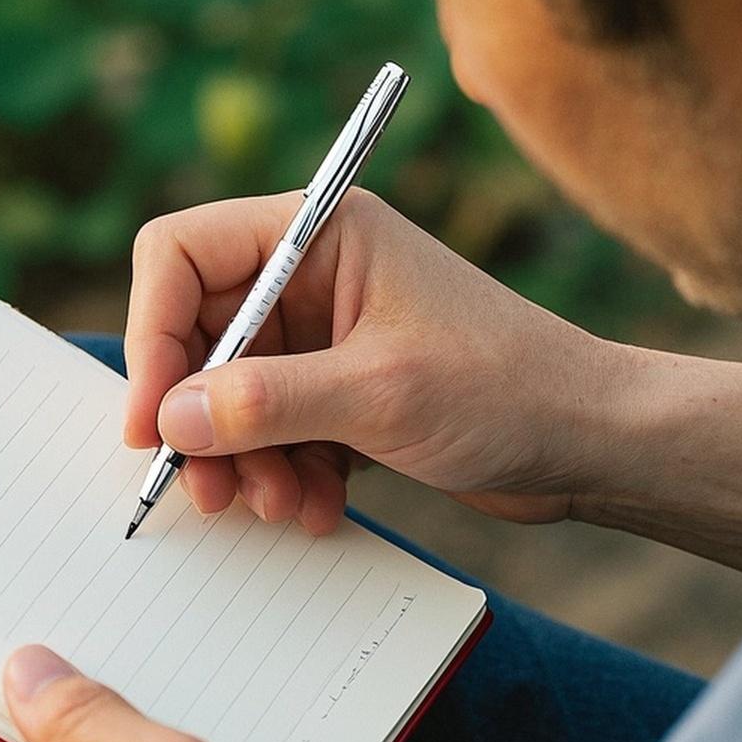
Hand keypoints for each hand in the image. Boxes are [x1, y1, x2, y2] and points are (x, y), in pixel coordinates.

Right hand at [125, 190, 626, 531]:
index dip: (151, 336)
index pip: (182, 255)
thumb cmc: (509, 390)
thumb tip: (168, 419)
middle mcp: (310, 275)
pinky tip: (316, 508)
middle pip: (197, 335)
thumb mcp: (378, 394)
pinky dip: (280, 472)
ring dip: (242, 459)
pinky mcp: (337, 389)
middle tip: (206, 488)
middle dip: (198, 418)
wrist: (592, 442)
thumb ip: (265, 403)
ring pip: (229, 394)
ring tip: (278, 505)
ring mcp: (323, 334)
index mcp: (319, 233)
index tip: (149, 420)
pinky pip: (271, 429)